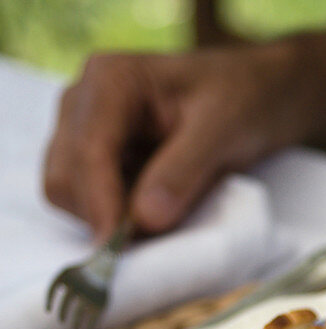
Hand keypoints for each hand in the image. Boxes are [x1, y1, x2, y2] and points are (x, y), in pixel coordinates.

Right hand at [43, 42, 316, 239]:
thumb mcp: (224, 129)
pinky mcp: (95, 160)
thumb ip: (184, 170)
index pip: (88, 152)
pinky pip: (85, 203)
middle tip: (153, 238)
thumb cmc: (244, 100)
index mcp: (110, 80)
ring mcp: (83, 132)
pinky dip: (112, 218)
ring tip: (161, 216)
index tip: (118, 248)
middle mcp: (83, 102)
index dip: (101, 205)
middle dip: (101, 215)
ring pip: (67, 194)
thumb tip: (144, 220)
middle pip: (65, 178)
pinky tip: (152, 210)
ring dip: (106, 219)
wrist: (257, 95)